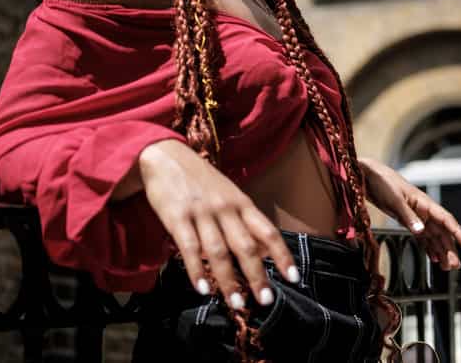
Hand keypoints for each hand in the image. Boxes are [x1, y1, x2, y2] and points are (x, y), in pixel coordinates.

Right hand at [137, 140, 299, 309]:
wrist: (166, 157)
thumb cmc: (202, 181)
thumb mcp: (229, 195)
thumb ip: (244, 222)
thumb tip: (264, 252)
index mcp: (242, 203)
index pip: (268, 232)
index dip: (282, 255)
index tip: (293, 278)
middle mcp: (226, 208)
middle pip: (246, 246)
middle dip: (257, 276)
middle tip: (265, 301)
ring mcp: (202, 212)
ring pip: (219, 252)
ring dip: (229, 281)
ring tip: (236, 303)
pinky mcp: (177, 217)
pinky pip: (189, 248)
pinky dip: (196, 271)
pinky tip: (203, 289)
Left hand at [359, 157, 460, 269]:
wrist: (368, 176)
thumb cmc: (383, 182)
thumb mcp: (395, 200)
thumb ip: (408, 216)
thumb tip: (421, 231)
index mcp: (424, 203)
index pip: (446, 219)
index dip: (457, 232)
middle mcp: (423, 210)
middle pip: (441, 232)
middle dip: (449, 248)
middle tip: (454, 265)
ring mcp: (416, 216)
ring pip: (433, 236)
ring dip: (441, 251)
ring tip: (446, 266)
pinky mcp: (407, 221)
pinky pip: (422, 237)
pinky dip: (428, 247)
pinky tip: (433, 257)